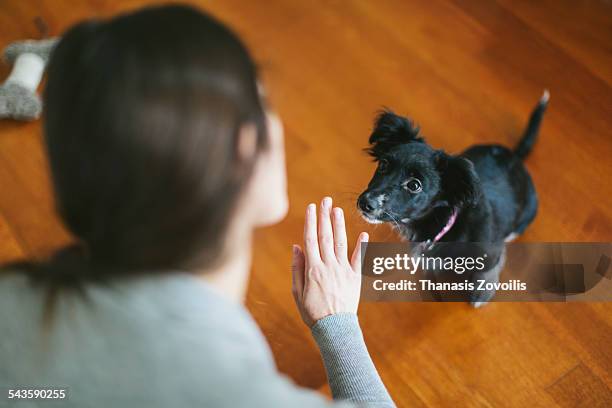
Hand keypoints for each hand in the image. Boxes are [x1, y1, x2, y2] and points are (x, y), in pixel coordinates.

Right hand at [291, 197, 368, 326]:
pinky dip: (361, 246)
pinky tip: (363, 233)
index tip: (312, 207)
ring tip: (338, 210)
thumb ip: (297, 268)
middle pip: (325, 236)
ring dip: (339, 225)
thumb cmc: (312, 312)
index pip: (310, 239)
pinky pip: (359, 259)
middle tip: (326, 200)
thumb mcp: (297, 292)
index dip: (311, 222)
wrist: (334, 328)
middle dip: (325, 216)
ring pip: (340, 243)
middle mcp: (328, 266)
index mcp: (313, 268)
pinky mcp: (355, 278)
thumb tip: (297, 246)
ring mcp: (343, 271)